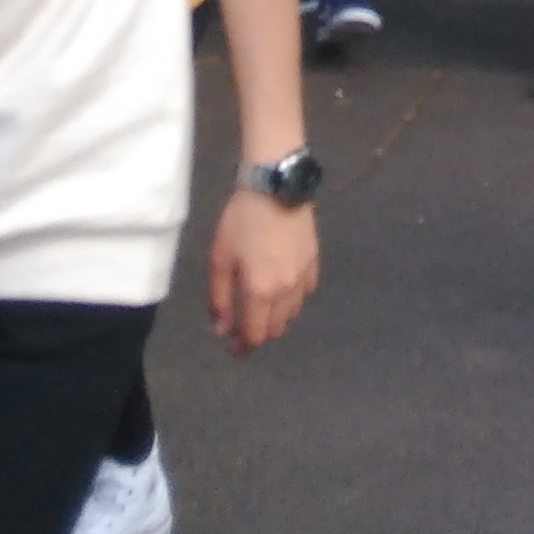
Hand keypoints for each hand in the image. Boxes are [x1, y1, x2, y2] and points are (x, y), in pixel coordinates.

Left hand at [209, 186, 319, 350]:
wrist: (275, 187)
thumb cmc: (242, 220)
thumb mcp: (220, 258)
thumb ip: (220, 298)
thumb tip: (221, 328)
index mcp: (260, 292)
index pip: (255, 335)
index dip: (242, 346)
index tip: (231, 347)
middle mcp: (285, 291)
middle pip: (275, 329)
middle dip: (257, 334)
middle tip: (242, 326)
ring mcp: (303, 277)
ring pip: (292, 313)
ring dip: (275, 319)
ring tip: (260, 308)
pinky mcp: (314, 262)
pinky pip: (305, 293)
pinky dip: (293, 300)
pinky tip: (282, 290)